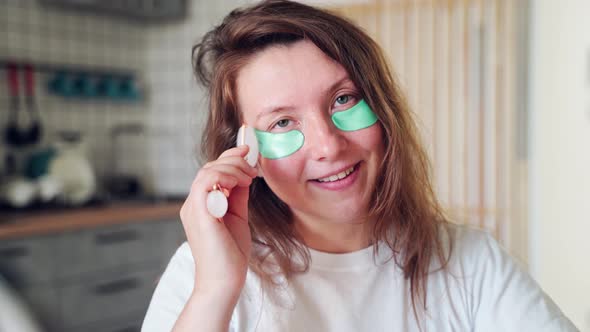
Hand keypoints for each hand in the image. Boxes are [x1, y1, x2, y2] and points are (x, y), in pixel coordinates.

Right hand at [179, 145, 257, 297]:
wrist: (224, 282)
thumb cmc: (230, 255)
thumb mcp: (237, 217)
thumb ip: (238, 196)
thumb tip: (246, 174)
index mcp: (201, 205)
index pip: (211, 172)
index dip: (229, 158)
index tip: (248, 153)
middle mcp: (193, 204)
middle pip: (209, 167)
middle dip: (234, 160)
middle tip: (253, 167)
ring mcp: (193, 208)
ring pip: (208, 171)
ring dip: (232, 168)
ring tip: (249, 177)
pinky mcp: (199, 214)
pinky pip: (206, 182)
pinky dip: (224, 176)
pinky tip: (240, 183)